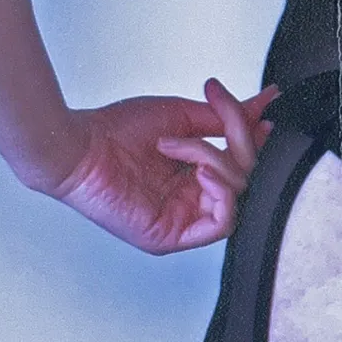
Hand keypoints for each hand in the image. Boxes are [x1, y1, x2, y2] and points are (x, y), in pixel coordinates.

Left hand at [50, 79, 278, 252]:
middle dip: (238, 140)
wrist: (78, 145)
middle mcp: (191, 199)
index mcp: (193, 176)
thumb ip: (226, 118)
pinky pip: (220, 225)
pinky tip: (202, 174)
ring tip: (179, 145)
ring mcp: (182, 219)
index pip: (244, 163)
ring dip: (216, 162)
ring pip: (236, 197)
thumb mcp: (183, 116)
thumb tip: (262, 104)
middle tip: (222, 112)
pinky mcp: (171, 237)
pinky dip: (222, 196)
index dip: (256, 140)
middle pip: (245, 178)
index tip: (263, 113)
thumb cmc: (113, 132)